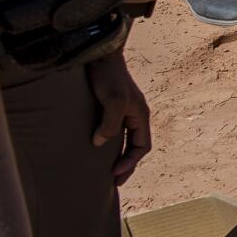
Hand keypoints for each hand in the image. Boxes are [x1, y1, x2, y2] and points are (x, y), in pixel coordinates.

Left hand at [86, 52, 151, 184]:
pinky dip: (106, 144)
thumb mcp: (113, 101)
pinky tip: (94, 150)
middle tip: (113, 182)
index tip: (115, 174)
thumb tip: (100, 143)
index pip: (142, 146)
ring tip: (104, 171)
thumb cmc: (108, 76)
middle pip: (134, 146)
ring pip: (122, 140)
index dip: (131, 162)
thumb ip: (109, 124)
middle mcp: (133, 115)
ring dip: (116, 155)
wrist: (98, 54)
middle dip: (125, 164)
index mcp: (140, 114)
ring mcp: (120, 111)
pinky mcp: (106, 107)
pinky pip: (111, 131)